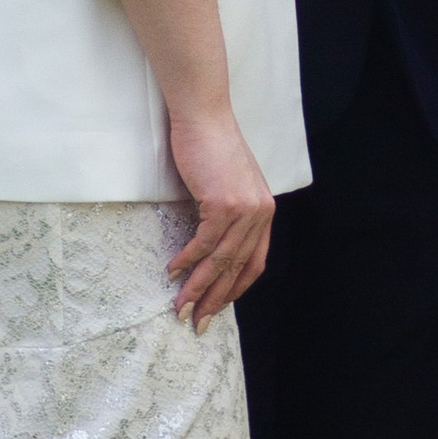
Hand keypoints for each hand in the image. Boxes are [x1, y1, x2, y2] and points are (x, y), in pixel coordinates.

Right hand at [163, 107, 273, 332]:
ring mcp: (243, 209)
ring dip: (198, 287)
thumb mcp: (229, 185)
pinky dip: (188, 261)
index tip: (216, 308)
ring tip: (180, 307)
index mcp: (264, 212)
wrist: (204, 116)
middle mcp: (259, 214)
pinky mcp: (223, 202)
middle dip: (215, 299)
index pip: (255, 263)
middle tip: (196, 322)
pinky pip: (204, 243)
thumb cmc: (211, 148)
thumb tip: (212, 246)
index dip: (235, 289)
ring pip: (220, 260)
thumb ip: (229, 213)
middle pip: (237, 268)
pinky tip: (174, 272)